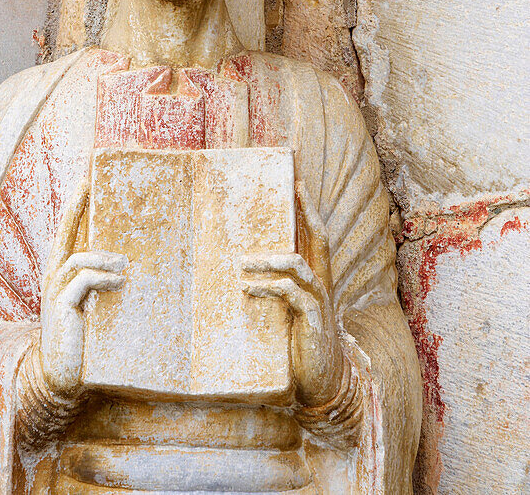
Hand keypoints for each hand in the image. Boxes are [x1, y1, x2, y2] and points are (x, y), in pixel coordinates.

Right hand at [40, 180, 125, 396]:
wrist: (60, 377)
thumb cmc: (83, 344)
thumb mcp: (94, 309)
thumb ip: (103, 288)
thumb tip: (129, 268)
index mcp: (61, 278)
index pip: (66, 237)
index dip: (73, 210)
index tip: (83, 184)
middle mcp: (54, 280)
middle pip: (62, 235)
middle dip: (74, 208)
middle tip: (86, 183)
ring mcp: (55, 292)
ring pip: (78, 258)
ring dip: (104, 257)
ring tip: (125, 265)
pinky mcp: (62, 306)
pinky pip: (83, 280)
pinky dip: (103, 278)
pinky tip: (120, 282)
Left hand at [241, 181, 344, 406]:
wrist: (323, 384)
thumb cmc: (300, 345)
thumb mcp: (288, 313)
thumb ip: (276, 290)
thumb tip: (243, 267)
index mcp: (316, 281)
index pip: (317, 237)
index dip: (310, 210)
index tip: (300, 183)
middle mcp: (321, 286)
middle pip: (320, 240)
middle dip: (307, 212)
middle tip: (296, 187)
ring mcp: (319, 302)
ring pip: (299, 265)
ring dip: (270, 259)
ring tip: (244, 263)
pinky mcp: (312, 321)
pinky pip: (291, 294)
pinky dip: (268, 288)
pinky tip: (248, 288)